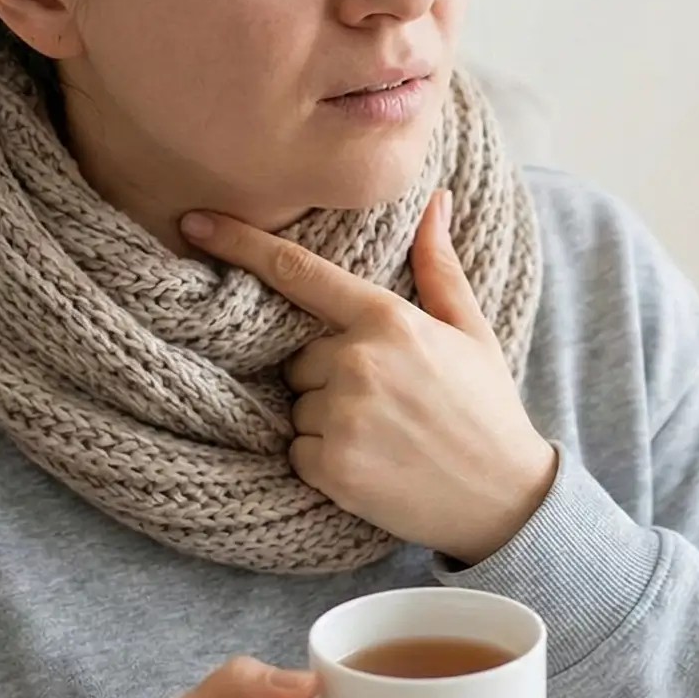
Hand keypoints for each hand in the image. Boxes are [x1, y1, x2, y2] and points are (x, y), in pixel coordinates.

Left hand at [183, 191, 556, 564]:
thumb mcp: (471, 330)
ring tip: (383, 435)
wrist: (504, 498)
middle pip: (299, 356)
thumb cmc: (487, 409)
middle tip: (387, 402)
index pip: (299, 273)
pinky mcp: (331, 464)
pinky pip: (296, 449)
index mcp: (390, 319)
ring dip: (326, 419)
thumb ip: (439, 265)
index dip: (240, 244)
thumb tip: (436, 199)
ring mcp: (342, 414)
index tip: (194, 223)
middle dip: (328, 376)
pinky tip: (371, 463)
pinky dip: (323, 459)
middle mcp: (359, 361)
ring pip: (297, 404)